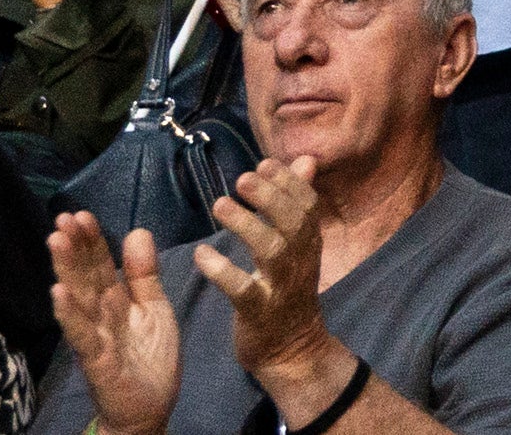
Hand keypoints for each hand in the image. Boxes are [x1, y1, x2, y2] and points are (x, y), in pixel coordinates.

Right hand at [48, 214, 189, 434]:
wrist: (149, 410)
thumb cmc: (148, 359)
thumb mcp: (154, 308)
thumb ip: (144, 274)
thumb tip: (137, 231)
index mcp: (114, 302)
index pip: (100, 264)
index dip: (92, 240)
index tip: (80, 213)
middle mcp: (99, 316)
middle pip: (85, 276)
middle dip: (74, 247)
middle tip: (62, 217)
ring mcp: (95, 337)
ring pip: (79, 298)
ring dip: (66, 270)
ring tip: (55, 241)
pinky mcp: (97, 360)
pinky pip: (82, 334)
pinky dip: (70, 314)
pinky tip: (58, 293)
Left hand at [195, 157, 340, 411]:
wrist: (292, 351)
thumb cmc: (288, 292)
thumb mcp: (300, 247)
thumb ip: (297, 203)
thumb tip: (304, 161)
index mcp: (309, 244)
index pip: (307, 205)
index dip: (288, 182)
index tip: (263, 163)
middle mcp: (300, 261)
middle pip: (293, 222)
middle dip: (270, 197)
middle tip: (242, 178)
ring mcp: (281, 287)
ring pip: (271, 250)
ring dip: (247, 225)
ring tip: (220, 204)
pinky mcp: (259, 312)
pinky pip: (242, 290)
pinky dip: (222, 271)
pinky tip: (201, 254)